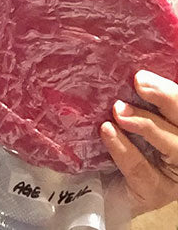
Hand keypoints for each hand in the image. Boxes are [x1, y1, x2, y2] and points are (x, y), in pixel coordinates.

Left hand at [100, 70, 177, 216]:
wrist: (98, 189)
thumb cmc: (117, 146)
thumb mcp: (128, 120)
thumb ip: (134, 101)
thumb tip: (127, 74)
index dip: (170, 91)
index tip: (143, 74)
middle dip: (168, 100)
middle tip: (139, 82)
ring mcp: (174, 176)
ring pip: (174, 147)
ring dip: (147, 124)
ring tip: (118, 109)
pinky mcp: (155, 193)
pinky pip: (142, 169)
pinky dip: (124, 148)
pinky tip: (107, 131)